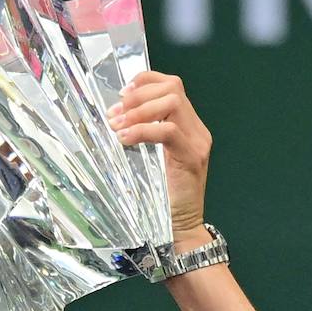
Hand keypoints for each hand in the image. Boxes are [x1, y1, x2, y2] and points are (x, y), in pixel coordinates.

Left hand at [109, 70, 212, 249]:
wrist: (180, 229)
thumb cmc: (160, 197)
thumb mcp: (150, 158)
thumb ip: (142, 135)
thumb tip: (113, 116)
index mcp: (189, 125)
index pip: (172, 85)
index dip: (145, 81)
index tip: (121, 93)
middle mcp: (197, 129)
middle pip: (173, 88)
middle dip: (138, 95)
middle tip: (114, 113)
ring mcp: (198, 142)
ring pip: (172, 103)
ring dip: (139, 111)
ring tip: (117, 126)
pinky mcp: (193, 157)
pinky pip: (169, 131)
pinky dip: (143, 131)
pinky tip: (125, 140)